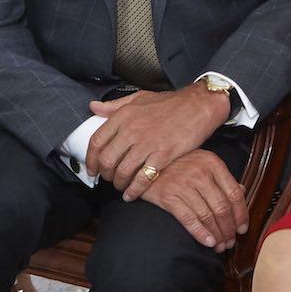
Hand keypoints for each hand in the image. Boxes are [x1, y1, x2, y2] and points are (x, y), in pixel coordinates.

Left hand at [85, 84, 226, 193]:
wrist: (199, 105)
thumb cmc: (171, 102)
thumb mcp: (140, 97)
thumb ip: (114, 105)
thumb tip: (93, 107)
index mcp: (124, 115)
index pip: (96, 142)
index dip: (91, 160)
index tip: (92, 169)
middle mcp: (132, 129)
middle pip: (107, 160)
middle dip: (105, 175)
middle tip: (108, 179)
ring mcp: (147, 143)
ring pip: (122, 172)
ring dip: (118, 184)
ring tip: (121, 186)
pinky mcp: (162, 155)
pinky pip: (142, 179)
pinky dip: (134, 190)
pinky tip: (131, 194)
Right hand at [140, 149, 248, 249]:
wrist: (146, 163)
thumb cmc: (179, 164)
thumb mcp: (203, 163)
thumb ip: (221, 177)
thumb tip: (242, 192)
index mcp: (213, 163)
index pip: (234, 192)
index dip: (241, 214)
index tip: (243, 228)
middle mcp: (200, 173)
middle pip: (222, 206)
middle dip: (229, 229)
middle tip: (230, 242)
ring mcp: (184, 184)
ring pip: (207, 215)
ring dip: (216, 234)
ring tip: (220, 246)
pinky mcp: (168, 196)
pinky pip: (189, 219)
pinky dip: (200, 233)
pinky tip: (208, 242)